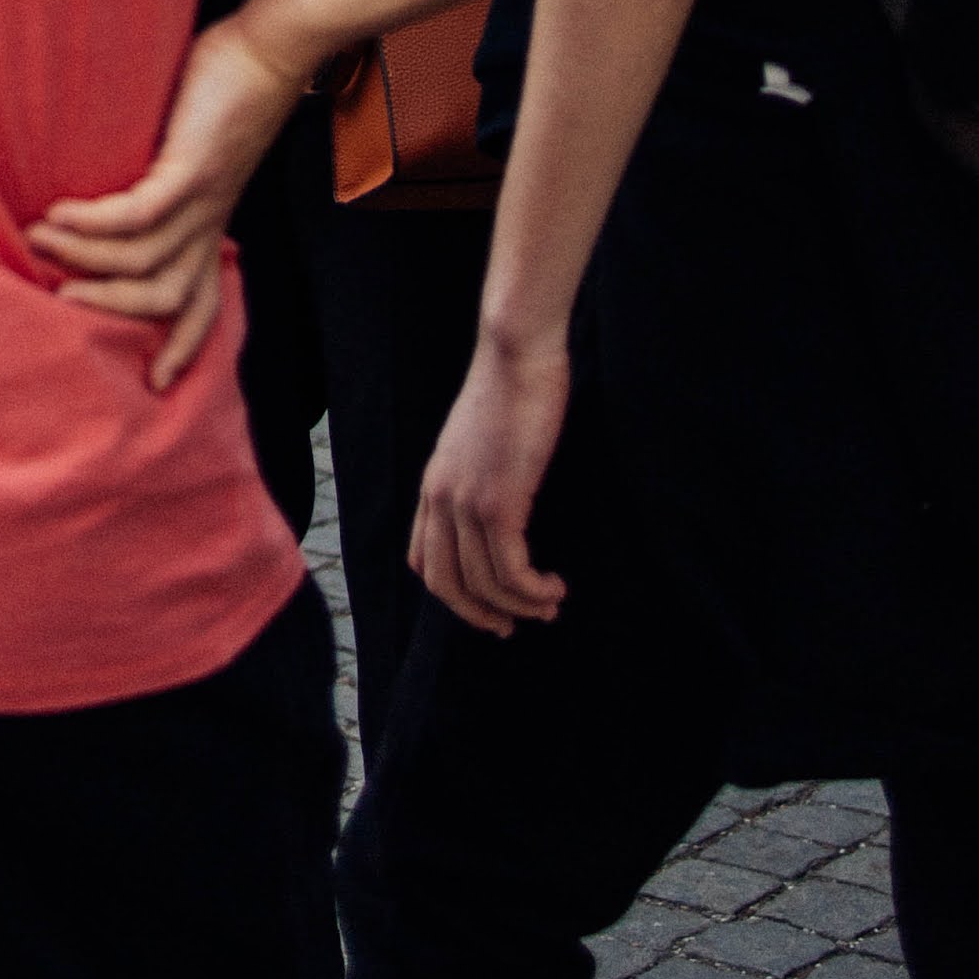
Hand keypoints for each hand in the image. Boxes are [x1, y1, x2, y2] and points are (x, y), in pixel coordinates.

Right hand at [22, 15, 311, 390]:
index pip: (201, 306)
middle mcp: (209, 224)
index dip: (180, 349)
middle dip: (109, 308)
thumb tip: (109, 189)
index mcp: (212, 227)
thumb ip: (164, 180)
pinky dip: (96, 221)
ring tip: (37, 238)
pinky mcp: (190, 169)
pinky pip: (138, 214)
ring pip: (144, 263)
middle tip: (58, 302)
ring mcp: (202, 200)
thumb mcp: (199, 153)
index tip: (154, 384)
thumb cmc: (228, 92)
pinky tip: (61, 211)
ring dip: (85, 258)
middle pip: (165, 300)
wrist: (270, 50)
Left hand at [410, 321, 571, 636]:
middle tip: (512, 628)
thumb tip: (505, 501)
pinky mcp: (498, 502)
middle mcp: (441, 498)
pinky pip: (511, 571)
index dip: (452, 594)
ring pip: (484, 584)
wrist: (517, 350)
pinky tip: (555, 588)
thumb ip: (481, 472)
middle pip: (445, 585)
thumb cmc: (511, 385)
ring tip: (550, 606)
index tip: (486, 606)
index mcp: (434, 484)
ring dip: (521, 607)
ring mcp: (465, 502)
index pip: (423, 559)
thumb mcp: (482, 438)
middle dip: (479, 615)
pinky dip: (534, 591)